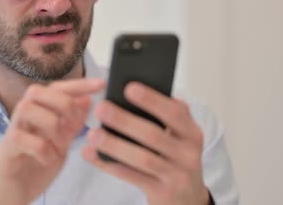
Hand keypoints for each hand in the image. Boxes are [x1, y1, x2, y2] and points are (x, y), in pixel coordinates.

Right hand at [0, 78, 104, 204]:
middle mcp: (23, 115)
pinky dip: (42, 149)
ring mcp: (13, 129)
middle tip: (74, 123)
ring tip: (60, 144)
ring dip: (51, 125)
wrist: (14, 191)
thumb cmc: (37, 163)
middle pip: (38, 90)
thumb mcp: (62, 142)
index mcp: (39, 110)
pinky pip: (22, 138)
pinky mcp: (6, 148)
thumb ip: (72, 123)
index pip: (57, 88)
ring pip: (27, 108)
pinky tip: (48, 159)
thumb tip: (87, 99)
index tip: (101, 84)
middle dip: (63, 102)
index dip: (79, 84)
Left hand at [82, 82, 209, 204]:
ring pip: (143, 158)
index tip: (129, 87)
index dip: (152, 99)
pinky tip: (91, 154)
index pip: (175, 112)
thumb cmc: (173, 159)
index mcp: (191, 133)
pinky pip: (132, 177)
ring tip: (92, 134)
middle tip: (101, 108)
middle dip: (125, 121)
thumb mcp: (177, 138)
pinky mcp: (163, 193)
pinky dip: (109, 165)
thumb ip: (161, 120)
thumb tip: (125, 96)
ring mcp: (177, 175)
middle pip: (154, 135)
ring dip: (115, 145)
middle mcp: (188, 153)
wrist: (187, 199)